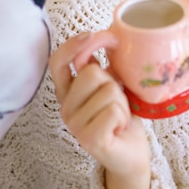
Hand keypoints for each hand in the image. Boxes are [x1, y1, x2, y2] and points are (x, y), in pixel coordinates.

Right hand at [50, 31, 152, 188]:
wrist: (131, 153)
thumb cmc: (120, 117)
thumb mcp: (110, 86)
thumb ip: (100, 68)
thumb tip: (102, 38)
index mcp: (68, 92)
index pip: (57, 62)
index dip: (71, 45)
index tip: (92, 35)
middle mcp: (65, 108)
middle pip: (91, 72)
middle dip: (113, 83)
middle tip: (116, 102)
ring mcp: (75, 125)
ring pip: (107, 91)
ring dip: (122, 103)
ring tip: (118, 117)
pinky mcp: (89, 139)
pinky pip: (113, 110)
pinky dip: (123, 116)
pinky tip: (119, 128)